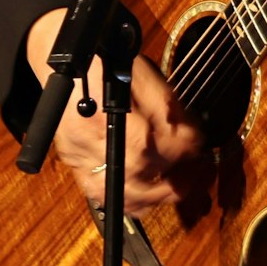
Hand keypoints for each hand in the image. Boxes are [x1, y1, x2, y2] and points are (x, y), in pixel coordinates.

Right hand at [27, 8, 211, 213]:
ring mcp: (77, 157)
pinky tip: (151, 192)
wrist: (67, 64)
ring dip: (154, 199)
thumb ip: (168, 107)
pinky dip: (130, 201)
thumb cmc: (108, 64)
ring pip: (116, 196)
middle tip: (196, 174)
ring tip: (178, 186)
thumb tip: (192, 138)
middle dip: (171, 184)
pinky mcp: (74, 166)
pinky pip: (101, 197)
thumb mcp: (142, 73)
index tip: (198, 146)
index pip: (144, 145)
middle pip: (130, 178)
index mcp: (102, 109)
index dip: (177, 152)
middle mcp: (85, 139)